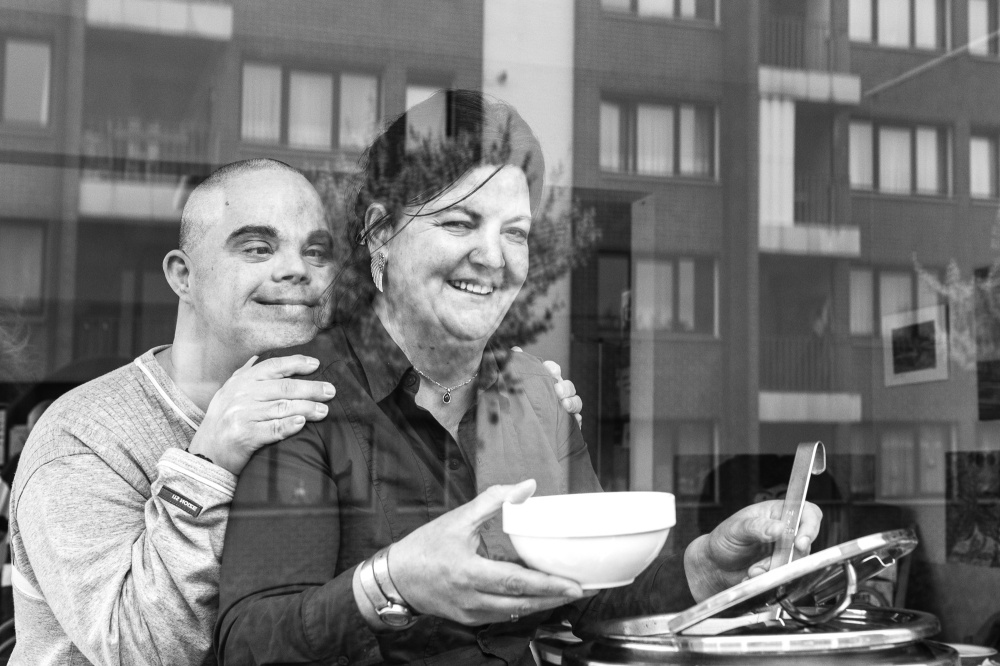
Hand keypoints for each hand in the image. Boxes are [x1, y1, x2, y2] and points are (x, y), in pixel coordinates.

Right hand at [187, 355, 335, 475]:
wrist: (204, 454)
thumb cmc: (221, 421)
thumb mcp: (227, 393)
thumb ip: (244, 375)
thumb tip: (258, 358)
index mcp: (241, 381)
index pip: (273, 366)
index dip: (297, 363)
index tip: (317, 365)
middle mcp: (242, 394)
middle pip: (284, 387)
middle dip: (311, 388)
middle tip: (330, 391)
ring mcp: (243, 414)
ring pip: (283, 408)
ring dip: (307, 408)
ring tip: (324, 410)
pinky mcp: (244, 435)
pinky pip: (273, 429)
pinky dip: (289, 426)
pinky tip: (302, 424)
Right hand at [384, 480, 590, 626]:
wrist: (395, 578)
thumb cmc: (424, 548)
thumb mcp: (458, 518)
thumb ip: (494, 500)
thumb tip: (526, 486)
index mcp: (470, 572)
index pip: (517, 582)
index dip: (548, 585)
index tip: (574, 585)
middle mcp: (473, 598)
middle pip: (523, 604)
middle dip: (556, 599)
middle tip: (584, 590)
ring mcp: (472, 613)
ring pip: (516, 614)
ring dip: (544, 605)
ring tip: (568, 594)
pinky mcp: (470, 619)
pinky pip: (503, 616)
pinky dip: (524, 607)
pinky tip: (539, 598)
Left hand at [511, 348, 582, 427]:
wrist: (517, 428)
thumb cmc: (517, 402)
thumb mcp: (513, 385)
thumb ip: (514, 366)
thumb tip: (516, 350)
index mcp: (546, 381)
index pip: (553, 370)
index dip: (552, 368)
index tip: (549, 370)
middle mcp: (557, 393)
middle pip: (568, 386)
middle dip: (565, 387)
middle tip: (558, 391)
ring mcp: (564, 409)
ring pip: (576, 402)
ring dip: (573, 402)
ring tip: (565, 406)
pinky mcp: (566, 424)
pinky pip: (576, 420)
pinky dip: (577, 419)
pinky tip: (575, 420)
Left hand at [683, 500, 822, 601]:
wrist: (714, 566)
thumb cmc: (723, 540)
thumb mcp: (735, 529)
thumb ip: (756, 527)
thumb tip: (778, 528)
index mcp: (777, 512)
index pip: (807, 512)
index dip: (810, 526)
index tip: (800, 543)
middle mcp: (785, 531)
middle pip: (806, 543)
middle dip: (788, 557)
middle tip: (767, 564)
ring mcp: (784, 551)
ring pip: (796, 563)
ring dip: (773, 570)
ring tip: (752, 570)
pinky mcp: (780, 569)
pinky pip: (786, 577)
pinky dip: (769, 579)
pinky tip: (752, 575)